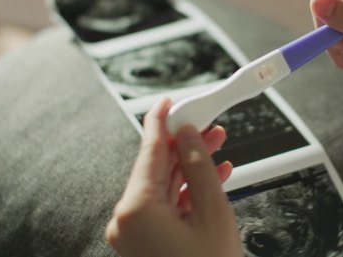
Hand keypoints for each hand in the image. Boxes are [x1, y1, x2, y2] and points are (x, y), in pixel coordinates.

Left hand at [105, 98, 241, 256]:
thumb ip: (200, 168)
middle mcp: (127, 221)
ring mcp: (135, 232)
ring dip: (190, 165)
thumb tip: (189, 137)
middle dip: (185, 143)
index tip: (168, 102)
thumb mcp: (212, 212)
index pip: (149, 150)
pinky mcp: (145, 240)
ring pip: (163, 185)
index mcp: (136, 210)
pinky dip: (187, 191)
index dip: (161, 120)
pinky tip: (211, 177)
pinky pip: (165, 205)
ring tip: (215, 145)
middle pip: (157, 166)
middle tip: (205, 122)